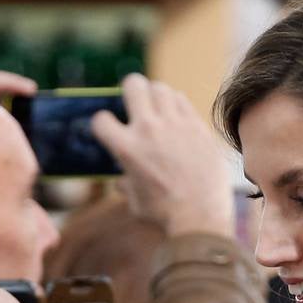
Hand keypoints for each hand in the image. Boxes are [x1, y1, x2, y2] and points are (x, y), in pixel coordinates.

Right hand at [91, 74, 234, 238]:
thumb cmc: (164, 214)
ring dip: (154, 95)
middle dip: (129, 89)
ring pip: (160, 88)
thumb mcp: (134, 201)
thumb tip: (122, 181)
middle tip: (133, 99)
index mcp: (126, 148)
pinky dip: (175, 105)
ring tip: (157, 108)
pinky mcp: (197, 126)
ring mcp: (175, 124)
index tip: (109, 130)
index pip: (101, 119)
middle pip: (133, 84)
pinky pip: (182, 101)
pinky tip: (176, 118)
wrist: (201, 217)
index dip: (102, 124)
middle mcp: (149, 130)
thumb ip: (126, 184)